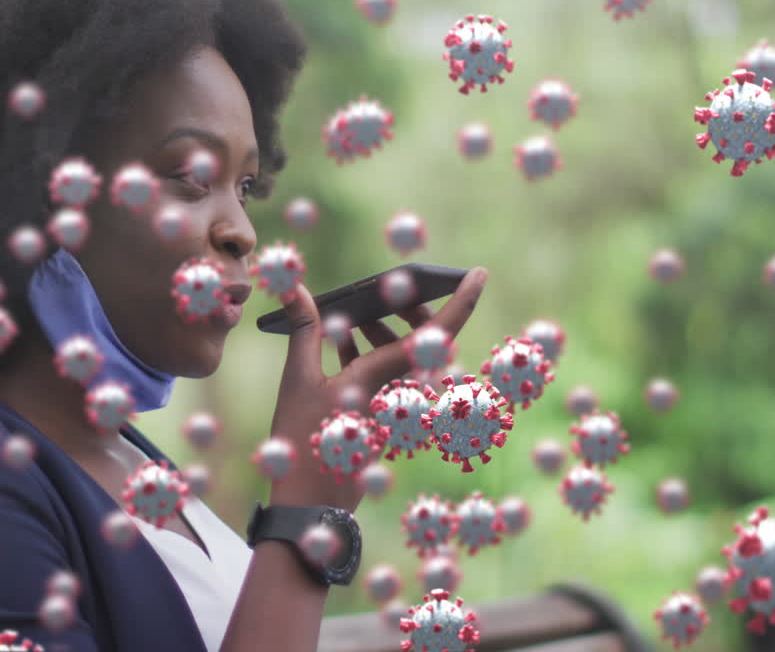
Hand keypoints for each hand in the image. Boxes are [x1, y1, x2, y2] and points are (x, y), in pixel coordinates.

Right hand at [266, 268, 488, 510]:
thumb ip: (303, 328)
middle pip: (422, 337)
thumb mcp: (298, 378)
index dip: (464, 299)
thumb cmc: (305, 441)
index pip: (439, 331)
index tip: (479, 273)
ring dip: (382, 330)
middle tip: (383, 289)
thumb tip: (295, 286)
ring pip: (404, 355)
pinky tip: (340, 343)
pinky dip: (371, 352)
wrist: (312, 501)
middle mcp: (402, 390)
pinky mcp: (387, 417)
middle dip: (405, 307)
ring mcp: (397, 406)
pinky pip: (392, 374)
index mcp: (388, 375)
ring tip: (345, 316)